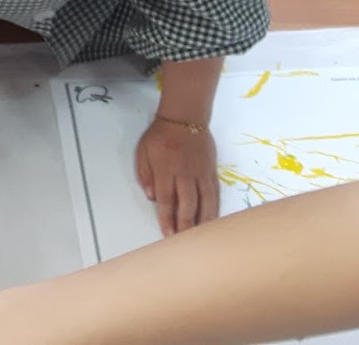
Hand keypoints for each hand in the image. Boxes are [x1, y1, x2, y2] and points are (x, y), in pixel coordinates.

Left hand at [135, 117, 219, 235]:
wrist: (185, 117)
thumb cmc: (160, 136)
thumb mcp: (143, 151)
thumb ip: (145, 174)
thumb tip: (151, 196)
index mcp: (166, 168)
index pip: (166, 198)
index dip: (167, 217)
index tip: (168, 233)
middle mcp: (185, 172)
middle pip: (187, 202)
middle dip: (185, 223)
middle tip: (184, 240)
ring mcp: (201, 172)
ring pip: (204, 200)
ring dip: (203, 219)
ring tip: (201, 236)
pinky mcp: (211, 171)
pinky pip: (214, 192)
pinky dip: (215, 207)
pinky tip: (214, 219)